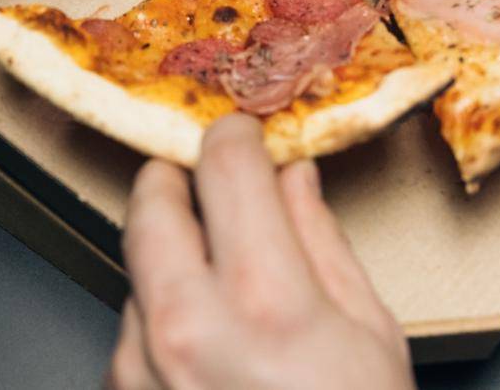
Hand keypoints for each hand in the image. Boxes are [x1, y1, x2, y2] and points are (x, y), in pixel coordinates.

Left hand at [108, 115, 412, 389]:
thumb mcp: (370, 337)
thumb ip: (322, 243)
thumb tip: (295, 180)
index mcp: (268, 302)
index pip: (227, 168)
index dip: (236, 137)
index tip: (244, 134)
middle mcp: (190, 330)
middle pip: (152, 205)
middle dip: (175, 177)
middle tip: (199, 172)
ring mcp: (145, 371)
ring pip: (136, 270)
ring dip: (168, 257)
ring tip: (218, 280)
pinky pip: (129, 332)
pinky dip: (159, 319)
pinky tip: (204, 342)